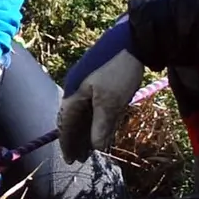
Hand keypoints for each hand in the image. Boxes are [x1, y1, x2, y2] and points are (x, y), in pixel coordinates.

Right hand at [56, 18, 147, 162]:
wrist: (133, 39)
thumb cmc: (118, 71)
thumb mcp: (111, 102)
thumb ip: (101, 126)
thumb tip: (94, 147)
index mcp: (73, 93)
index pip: (65, 124)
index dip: (67, 143)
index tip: (71, 160)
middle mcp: (76, 88)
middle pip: (73, 119)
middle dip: (77, 139)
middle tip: (82, 158)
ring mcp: (87, 83)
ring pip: (83, 113)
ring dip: (86, 130)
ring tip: (91, 147)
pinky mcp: (99, 79)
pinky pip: (93, 105)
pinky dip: (95, 119)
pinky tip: (102, 127)